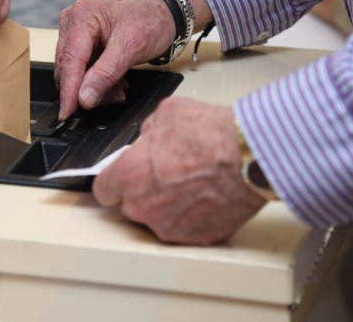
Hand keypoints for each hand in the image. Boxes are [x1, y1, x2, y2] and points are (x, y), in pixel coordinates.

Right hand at [54, 0, 175, 120]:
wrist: (164, 12)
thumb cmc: (151, 20)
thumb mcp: (132, 48)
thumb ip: (106, 74)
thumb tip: (84, 98)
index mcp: (82, 17)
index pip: (69, 60)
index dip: (68, 90)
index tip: (67, 113)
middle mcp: (73, 22)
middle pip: (69, 68)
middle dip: (87, 89)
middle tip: (113, 97)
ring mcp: (76, 33)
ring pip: (75, 73)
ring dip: (95, 87)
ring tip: (120, 87)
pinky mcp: (82, 43)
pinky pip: (82, 70)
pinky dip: (98, 81)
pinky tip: (116, 81)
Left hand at [93, 97, 265, 244]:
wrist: (250, 157)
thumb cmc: (212, 135)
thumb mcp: (166, 115)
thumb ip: (147, 133)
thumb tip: (147, 141)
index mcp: (129, 175)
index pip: (102, 190)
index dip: (113, 181)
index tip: (121, 178)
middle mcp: (143, 206)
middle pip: (129, 206)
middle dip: (141, 191)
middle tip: (165, 175)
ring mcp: (168, 226)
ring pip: (156, 218)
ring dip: (166, 205)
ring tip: (190, 184)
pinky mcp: (194, 238)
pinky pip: (182, 228)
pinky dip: (190, 216)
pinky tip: (204, 196)